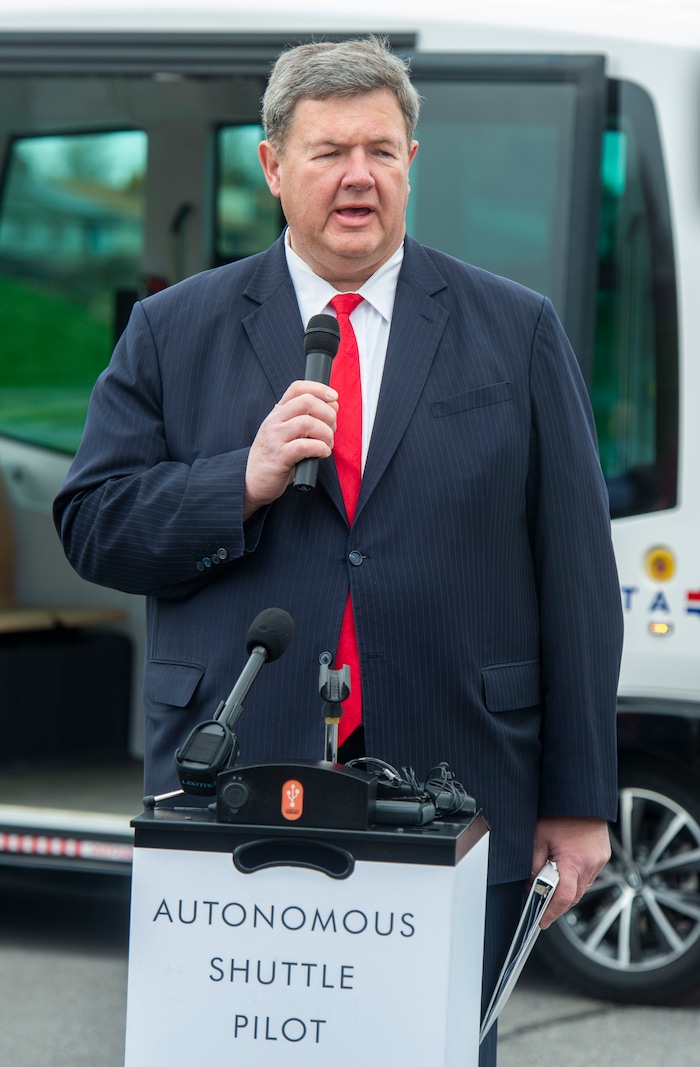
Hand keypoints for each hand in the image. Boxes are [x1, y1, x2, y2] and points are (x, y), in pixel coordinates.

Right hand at [243, 380, 338, 518]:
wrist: (252, 481)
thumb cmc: (276, 457)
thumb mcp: (288, 433)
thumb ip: (306, 418)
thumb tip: (332, 406)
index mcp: (278, 412)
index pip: (297, 388)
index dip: (319, 388)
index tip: (334, 397)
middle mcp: (275, 421)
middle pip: (307, 402)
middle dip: (328, 414)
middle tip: (332, 429)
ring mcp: (275, 438)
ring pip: (308, 423)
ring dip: (326, 434)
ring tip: (327, 444)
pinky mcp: (279, 457)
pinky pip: (305, 446)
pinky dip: (320, 448)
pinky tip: (322, 453)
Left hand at [531, 816, 611, 927]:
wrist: (581, 797)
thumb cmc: (558, 813)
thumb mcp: (538, 837)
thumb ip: (535, 865)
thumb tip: (532, 886)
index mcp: (573, 860)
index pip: (563, 897)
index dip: (551, 912)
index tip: (542, 921)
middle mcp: (590, 863)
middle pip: (574, 896)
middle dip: (558, 903)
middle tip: (543, 906)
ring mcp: (599, 860)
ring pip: (582, 887)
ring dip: (568, 891)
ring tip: (553, 885)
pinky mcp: (603, 856)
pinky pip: (589, 875)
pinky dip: (577, 878)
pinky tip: (566, 871)